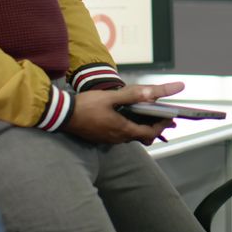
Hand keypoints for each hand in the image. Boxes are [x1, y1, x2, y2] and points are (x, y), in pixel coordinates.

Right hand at [62, 83, 184, 144]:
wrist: (62, 115)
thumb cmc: (86, 106)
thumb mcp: (110, 98)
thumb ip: (132, 95)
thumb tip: (152, 93)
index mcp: (122, 129)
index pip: (149, 133)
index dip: (161, 126)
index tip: (169, 118)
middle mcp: (118, 138)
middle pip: (143, 137)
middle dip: (155, 128)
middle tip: (164, 118)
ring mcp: (109, 139)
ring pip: (133, 136)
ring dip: (143, 127)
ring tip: (151, 115)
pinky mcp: (103, 136)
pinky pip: (122, 134)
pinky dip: (132, 127)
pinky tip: (131, 116)